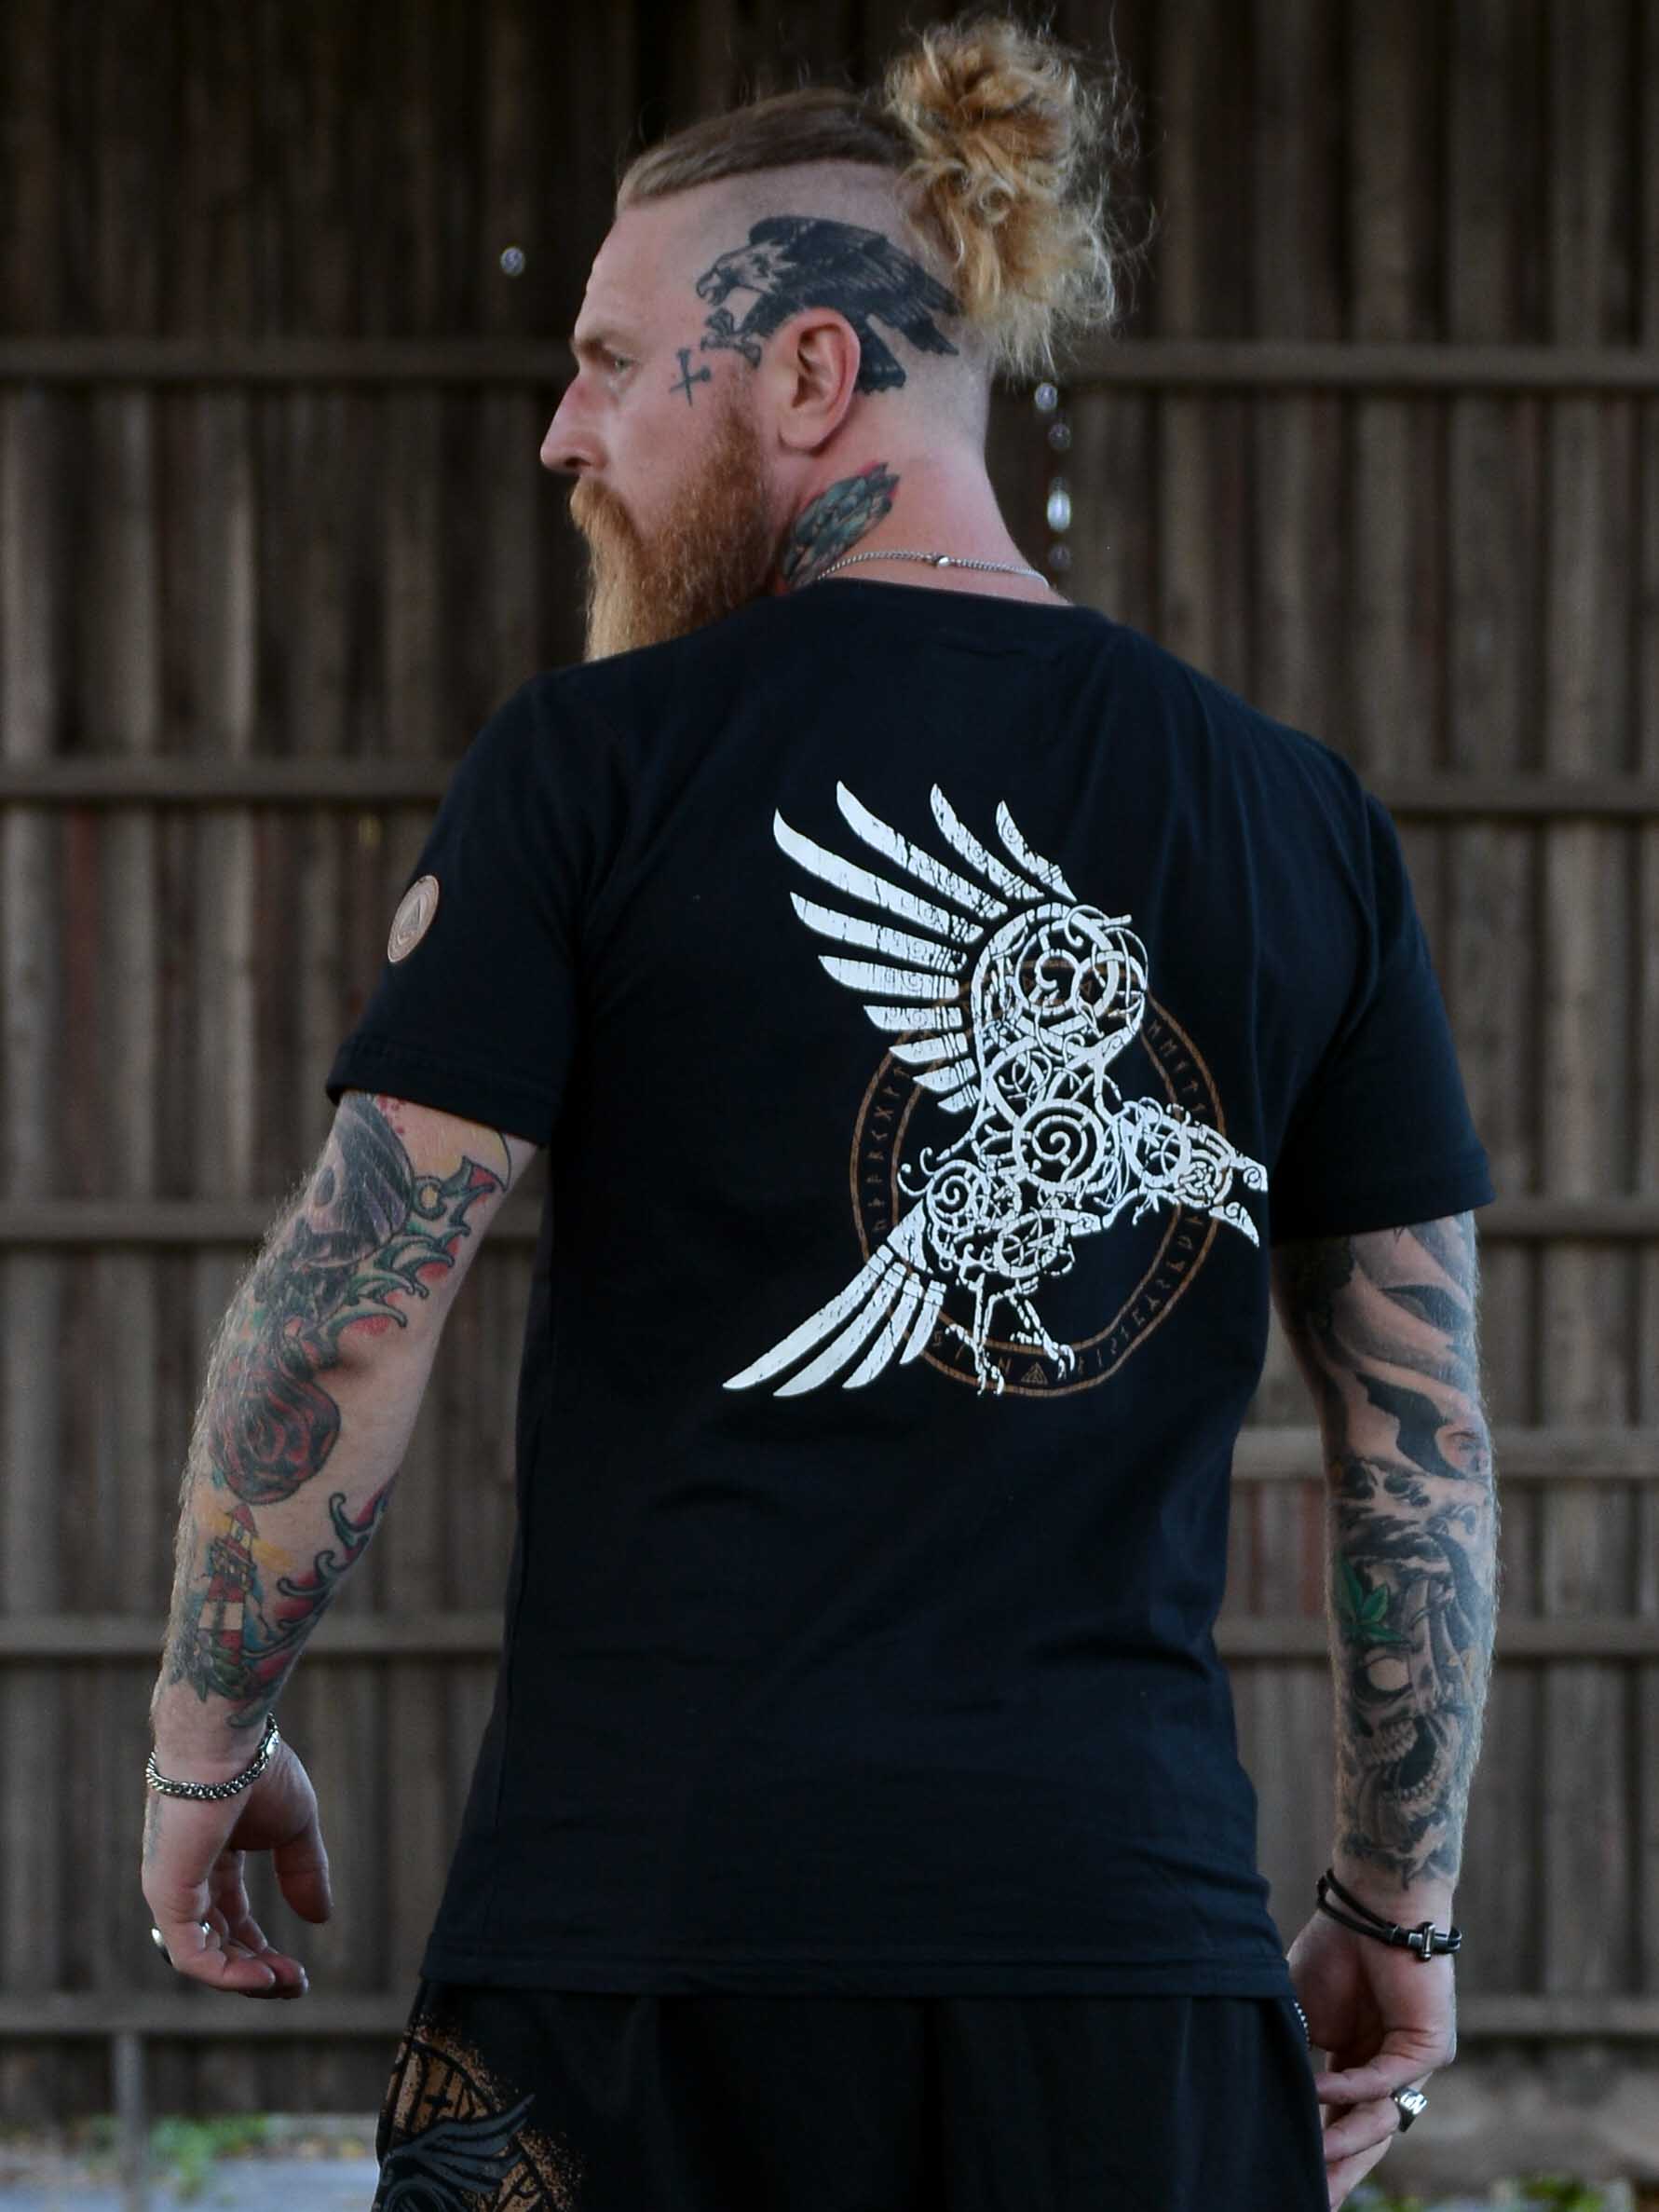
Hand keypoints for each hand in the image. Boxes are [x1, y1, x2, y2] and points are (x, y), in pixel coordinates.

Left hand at [140, 1735, 332, 1997]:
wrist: (227, 1745)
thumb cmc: (258, 1770)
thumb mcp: (295, 1826)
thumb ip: (303, 1872)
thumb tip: (320, 1918)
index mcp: (213, 1859)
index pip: (233, 1919)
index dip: (264, 1949)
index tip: (301, 1969)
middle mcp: (187, 1879)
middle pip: (219, 1944)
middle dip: (258, 1970)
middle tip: (295, 1984)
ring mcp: (173, 1891)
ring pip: (204, 1957)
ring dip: (247, 1979)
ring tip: (285, 1983)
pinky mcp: (168, 1897)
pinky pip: (191, 1956)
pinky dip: (228, 1975)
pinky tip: (264, 1976)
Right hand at [1287, 1904, 1455, 2208]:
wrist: (1371, 1903)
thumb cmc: (1336, 1948)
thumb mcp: (1301, 2012)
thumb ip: (1293, 2052)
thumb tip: (1259, 2091)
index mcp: (1360, 2065)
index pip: (1340, 2122)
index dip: (1318, 2152)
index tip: (1292, 2179)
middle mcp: (1389, 2072)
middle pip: (1364, 2137)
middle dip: (1337, 2169)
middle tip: (1312, 2198)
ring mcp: (1413, 2065)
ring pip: (1380, 2121)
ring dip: (1342, 2139)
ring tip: (1310, 2156)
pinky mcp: (1428, 2049)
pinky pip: (1385, 2081)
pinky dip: (1350, 2089)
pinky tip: (1318, 2091)